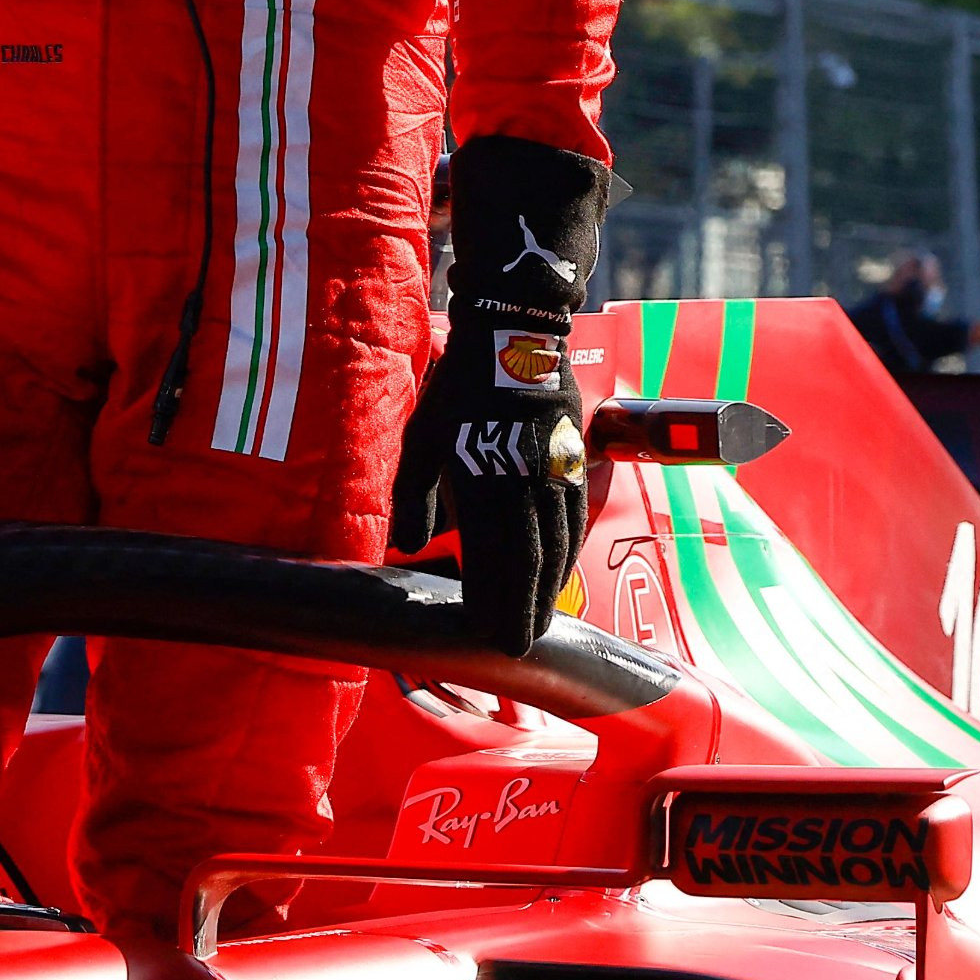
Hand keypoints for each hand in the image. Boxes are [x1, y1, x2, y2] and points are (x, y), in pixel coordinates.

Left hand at [391, 137, 622, 651]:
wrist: (516, 332)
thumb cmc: (458, 387)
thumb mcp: (422, 436)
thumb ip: (412, 496)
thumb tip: (406, 549)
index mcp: (486, 482)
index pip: (493, 560)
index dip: (492, 603)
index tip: (488, 639)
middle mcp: (527, 484)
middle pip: (532, 562)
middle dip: (526, 609)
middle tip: (519, 648)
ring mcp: (556, 472)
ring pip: (558, 544)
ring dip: (550, 587)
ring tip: (540, 621)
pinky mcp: (573, 457)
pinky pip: (573, 516)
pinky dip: (567, 551)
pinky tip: (559, 568)